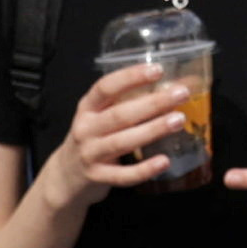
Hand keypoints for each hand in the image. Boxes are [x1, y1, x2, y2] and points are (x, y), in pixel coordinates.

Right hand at [50, 63, 191, 202]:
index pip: (106, 87)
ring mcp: (90, 154)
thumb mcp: (100, 116)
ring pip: (122, 142)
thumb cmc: (93, 138)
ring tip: (178, 120)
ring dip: (152, 130)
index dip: (131, 77)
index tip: (158, 70)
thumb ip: (127, 102)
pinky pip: (123, 175)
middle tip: (181, 94)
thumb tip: (175, 85)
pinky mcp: (97, 177)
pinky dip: (144, 169)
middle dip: (152, 103)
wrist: (65, 176)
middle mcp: (86, 128)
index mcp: (87, 107)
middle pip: (120, 114)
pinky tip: (165, 161)